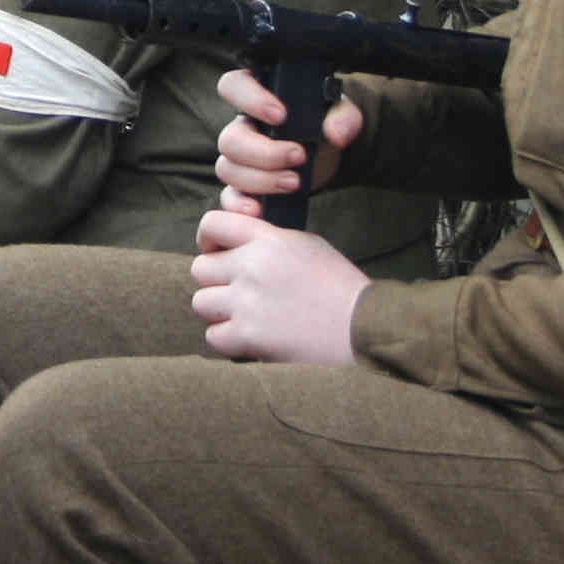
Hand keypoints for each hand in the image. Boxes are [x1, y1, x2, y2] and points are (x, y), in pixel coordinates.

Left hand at [190, 207, 372, 363]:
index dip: (208, 239)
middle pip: (200, 268)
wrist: (363, 329)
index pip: (213, 223)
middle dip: (216, 282)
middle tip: (238, 294)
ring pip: (201, 303)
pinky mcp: (249, 335)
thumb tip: (236, 244)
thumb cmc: (341, 288)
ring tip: (245, 317)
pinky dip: (228, 340)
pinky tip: (250, 339)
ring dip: (219, 312)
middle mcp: (252, 266)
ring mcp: (247, 301)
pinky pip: (213, 336)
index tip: (217, 253)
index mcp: (268, 239)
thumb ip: (269, 240)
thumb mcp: (308, 246)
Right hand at [212, 64, 359, 213]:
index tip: (281, 116)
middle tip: (298, 156)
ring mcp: (239, 159)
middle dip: (264, 153)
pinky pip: (229, 197)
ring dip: (261, 179)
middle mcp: (241, 127)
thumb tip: (335, 135)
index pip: (233, 86)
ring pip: (228, 169)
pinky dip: (240, 205)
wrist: (327, 151)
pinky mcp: (244, 187)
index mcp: (257, 96)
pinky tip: (260, 209)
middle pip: (230, 139)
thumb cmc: (325, 123)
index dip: (249, 100)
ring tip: (295, 182)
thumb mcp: (340, 114)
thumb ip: (342, 118)